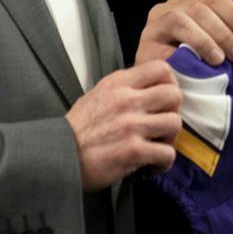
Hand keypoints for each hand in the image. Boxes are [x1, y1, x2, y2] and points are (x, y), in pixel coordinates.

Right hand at [66, 61, 182, 191]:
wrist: (58, 156)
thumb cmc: (78, 129)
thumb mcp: (97, 95)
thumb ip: (124, 89)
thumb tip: (150, 89)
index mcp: (118, 83)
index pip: (161, 68)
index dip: (170, 83)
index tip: (164, 100)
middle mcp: (127, 100)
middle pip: (174, 94)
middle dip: (173, 111)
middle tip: (162, 124)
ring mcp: (131, 125)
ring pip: (175, 123)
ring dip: (170, 138)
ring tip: (157, 145)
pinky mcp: (134, 151)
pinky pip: (167, 154)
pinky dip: (163, 162)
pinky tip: (152, 165)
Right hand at [135, 0, 232, 65]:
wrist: (157, 85)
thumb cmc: (190, 63)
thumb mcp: (208, 40)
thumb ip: (225, 33)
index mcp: (185, 1)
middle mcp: (166, 9)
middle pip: (197, 9)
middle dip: (222, 31)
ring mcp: (152, 29)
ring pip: (178, 20)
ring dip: (203, 40)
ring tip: (218, 60)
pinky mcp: (144, 51)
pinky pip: (162, 51)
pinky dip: (181, 60)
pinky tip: (196, 71)